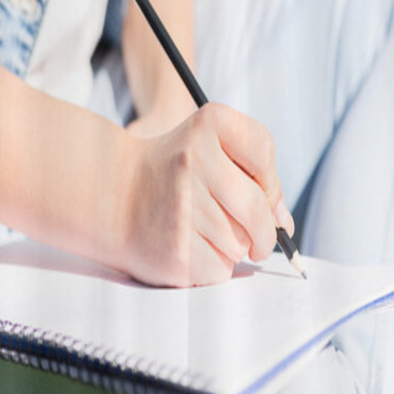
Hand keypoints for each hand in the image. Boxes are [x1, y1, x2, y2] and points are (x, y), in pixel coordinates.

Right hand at [113, 103, 294, 286]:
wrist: (109, 194)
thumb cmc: (174, 174)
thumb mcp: (211, 151)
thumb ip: (254, 178)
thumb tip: (284, 225)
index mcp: (208, 125)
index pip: (264, 152)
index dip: (270, 181)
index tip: (259, 192)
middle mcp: (193, 159)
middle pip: (259, 209)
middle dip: (264, 231)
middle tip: (257, 238)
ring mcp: (182, 204)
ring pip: (241, 242)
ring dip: (234, 247)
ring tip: (202, 233)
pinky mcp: (175, 247)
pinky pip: (221, 268)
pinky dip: (215, 266)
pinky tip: (191, 248)